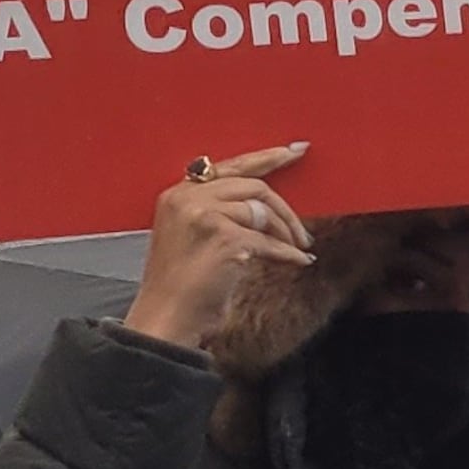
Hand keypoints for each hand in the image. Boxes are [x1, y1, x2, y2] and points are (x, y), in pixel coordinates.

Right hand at [124, 145, 314, 352]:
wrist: (166, 316)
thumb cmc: (182, 284)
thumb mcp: (191, 235)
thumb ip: (219, 211)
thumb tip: (266, 207)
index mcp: (178, 193)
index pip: (230, 167)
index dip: (267, 158)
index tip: (295, 152)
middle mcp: (187, 198)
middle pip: (254, 186)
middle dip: (285, 209)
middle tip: (302, 231)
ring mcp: (204, 215)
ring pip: (264, 211)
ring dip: (286, 233)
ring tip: (295, 249)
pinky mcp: (223, 237)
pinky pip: (270, 241)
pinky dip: (288, 253)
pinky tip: (298, 261)